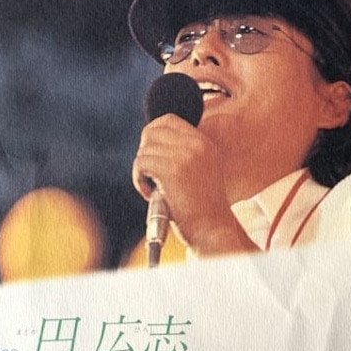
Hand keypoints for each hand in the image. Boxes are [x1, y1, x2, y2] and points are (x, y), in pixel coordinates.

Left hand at [132, 113, 257, 256]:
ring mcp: (185, 156)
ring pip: (144, 150)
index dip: (152, 134)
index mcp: (204, 142)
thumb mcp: (200, 169)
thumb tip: (149, 138)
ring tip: (153, 188)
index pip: (168, 120)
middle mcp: (196, 144)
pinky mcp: (172, 171)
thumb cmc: (201, 206)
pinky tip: (149, 192)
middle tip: (150, 173)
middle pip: (151, 132)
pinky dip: (138, 179)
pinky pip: (141, 163)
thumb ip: (183, 151)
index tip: (151, 154)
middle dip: (145, 152)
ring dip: (142, 170)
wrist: (212, 231)